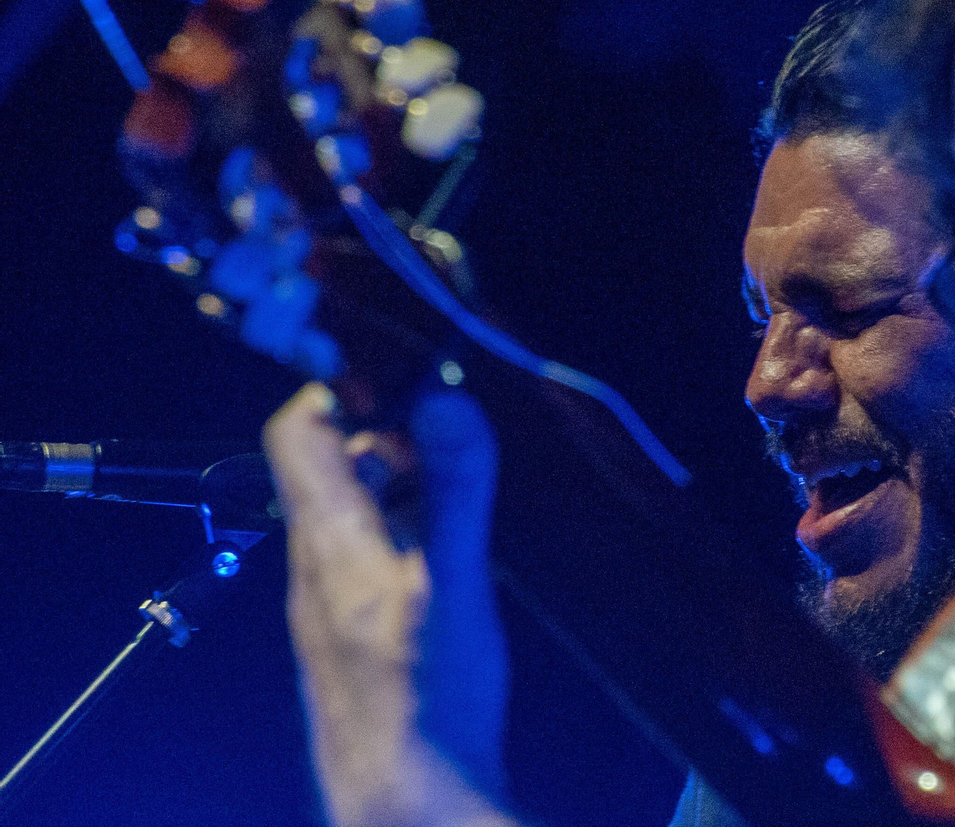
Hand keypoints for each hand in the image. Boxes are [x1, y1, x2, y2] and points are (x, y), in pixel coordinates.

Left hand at [265, 384, 516, 826]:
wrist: (407, 797)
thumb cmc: (426, 699)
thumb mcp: (450, 583)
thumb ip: (452, 490)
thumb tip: (445, 400)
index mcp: (327, 539)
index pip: (297, 431)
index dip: (340, 387)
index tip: (399, 373)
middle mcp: (314, 563)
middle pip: (326, 466)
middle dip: (385, 433)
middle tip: (447, 432)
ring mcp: (331, 600)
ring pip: (349, 511)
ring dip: (396, 481)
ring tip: (454, 487)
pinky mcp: (355, 630)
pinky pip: (364, 552)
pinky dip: (401, 527)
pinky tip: (446, 552)